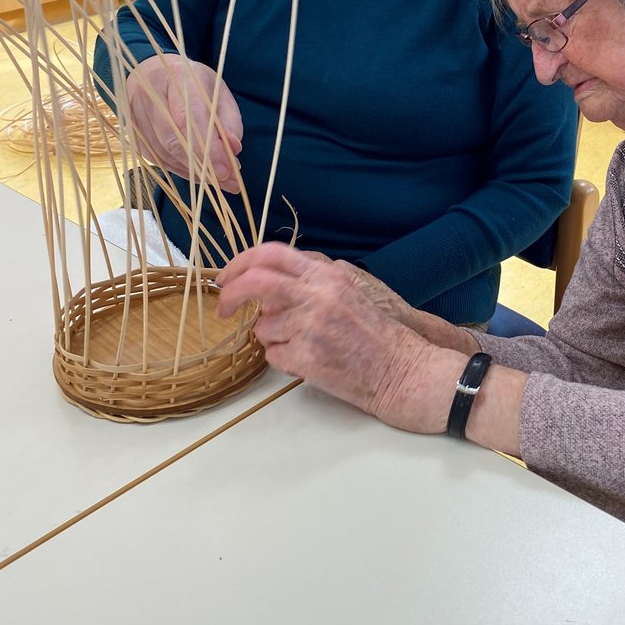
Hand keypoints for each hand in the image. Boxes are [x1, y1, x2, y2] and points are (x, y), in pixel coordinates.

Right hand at [125, 54, 242, 192]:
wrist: (153, 73)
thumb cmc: (191, 83)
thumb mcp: (218, 92)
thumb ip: (228, 120)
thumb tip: (233, 149)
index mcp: (176, 76)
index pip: (189, 118)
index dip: (207, 147)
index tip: (227, 169)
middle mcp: (149, 94)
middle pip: (172, 139)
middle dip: (201, 164)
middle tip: (227, 180)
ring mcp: (135, 115)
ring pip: (164, 153)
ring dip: (193, 172)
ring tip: (219, 180)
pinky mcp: (132, 134)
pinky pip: (158, 159)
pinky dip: (181, 170)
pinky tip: (199, 175)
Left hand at [216, 242, 462, 432]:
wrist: (401, 369)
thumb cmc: (376, 332)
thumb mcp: (348, 289)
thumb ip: (311, 278)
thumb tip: (270, 276)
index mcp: (327, 275)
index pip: (271, 254)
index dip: (241, 263)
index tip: (226, 277)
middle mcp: (316, 296)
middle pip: (255, 284)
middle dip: (231, 295)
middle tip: (223, 308)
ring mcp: (310, 328)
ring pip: (263, 327)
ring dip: (274, 337)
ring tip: (305, 344)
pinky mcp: (306, 358)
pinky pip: (273, 356)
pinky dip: (284, 360)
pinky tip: (311, 360)